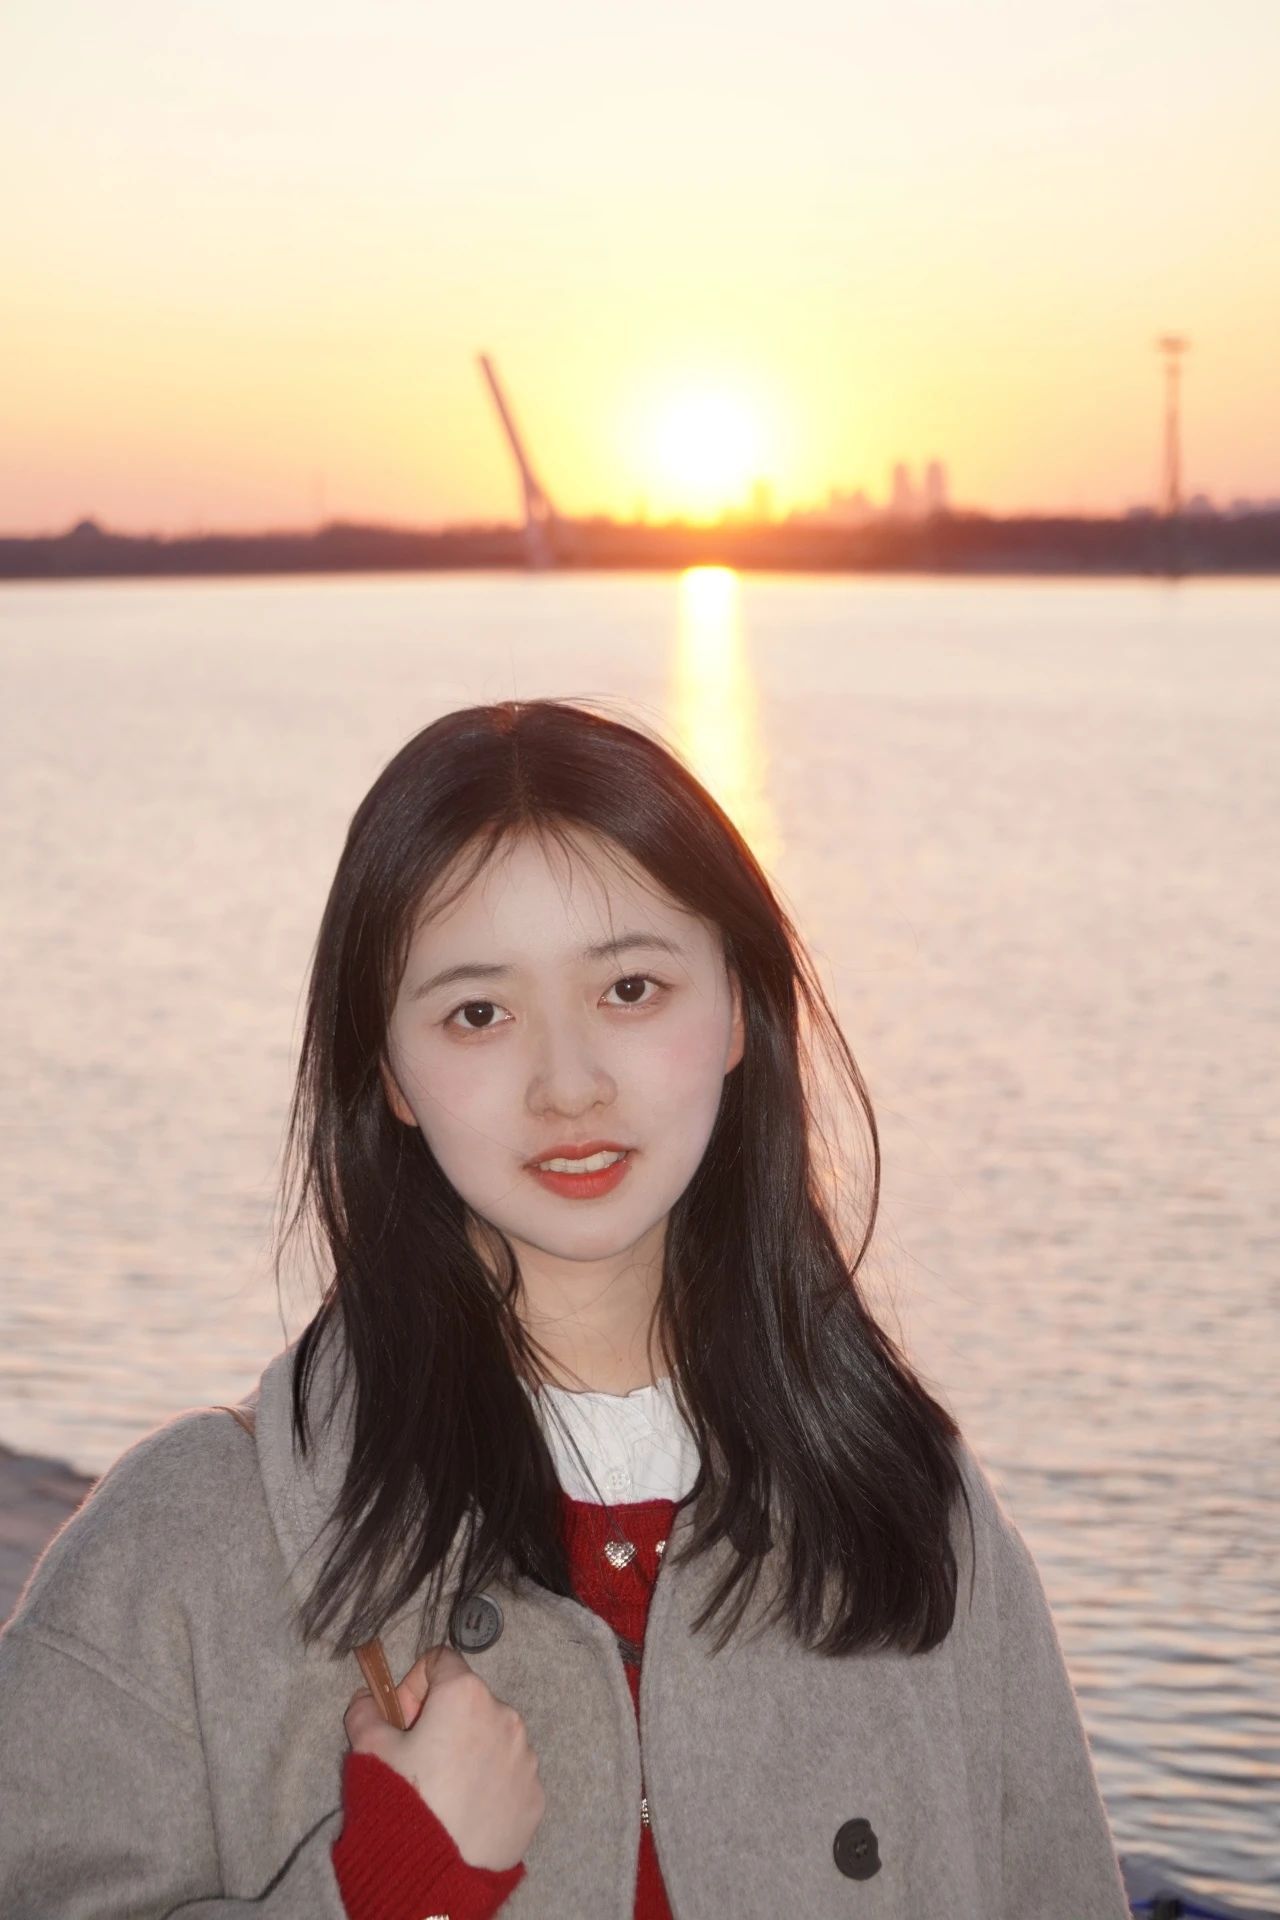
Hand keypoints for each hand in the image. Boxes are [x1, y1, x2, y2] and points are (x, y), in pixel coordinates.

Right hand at [344, 1643, 544, 1871]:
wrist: (436, 1872)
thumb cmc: (403, 1800)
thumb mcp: (369, 1751)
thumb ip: (365, 1713)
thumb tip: (365, 1699)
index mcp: (465, 1694)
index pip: (441, 1661)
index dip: (415, 1686)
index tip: (403, 1721)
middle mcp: (505, 1715)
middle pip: (470, 1701)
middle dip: (444, 1721)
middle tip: (420, 1760)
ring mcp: (525, 1757)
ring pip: (494, 1738)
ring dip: (471, 1752)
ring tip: (445, 1793)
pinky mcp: (535, 1794)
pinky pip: (510, 1776)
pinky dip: (491, 1785)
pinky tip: (467, 1813)